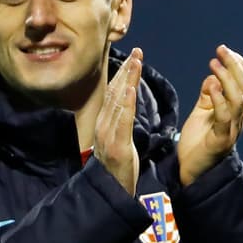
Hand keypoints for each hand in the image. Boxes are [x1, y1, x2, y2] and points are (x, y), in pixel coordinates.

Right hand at [94, 47, 141, 194]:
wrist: (110, 190)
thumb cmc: (117, 167)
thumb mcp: (118, 140)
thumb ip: (120, 122)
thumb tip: (125, 105)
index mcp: (105, 123)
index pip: (114, 93)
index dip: (123, 74)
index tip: (133, 58)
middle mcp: (104, 124)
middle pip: (115, 92)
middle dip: (127, 70)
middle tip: (138, 52)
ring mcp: (109, 134)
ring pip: (119, 101)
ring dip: (128, 80)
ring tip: (136, 62)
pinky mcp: (117, 145)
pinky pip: (122, 120)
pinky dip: (126, 103)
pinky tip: (130, 88)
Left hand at [178, 45, 242, 185]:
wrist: (190, 170)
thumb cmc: (197, 142)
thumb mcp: (202, 112)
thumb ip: (209, 95)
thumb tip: (212, 76)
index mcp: (236, 111)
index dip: (237, 64)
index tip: (223, 50)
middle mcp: (238, 118)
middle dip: (234, 65)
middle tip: (221, 50)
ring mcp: (232, 129)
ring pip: (238, 99)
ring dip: (227, 78)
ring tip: (214, 63)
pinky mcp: (220, 140)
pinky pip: (224, 116)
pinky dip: (219, 98)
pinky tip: (211, 85)